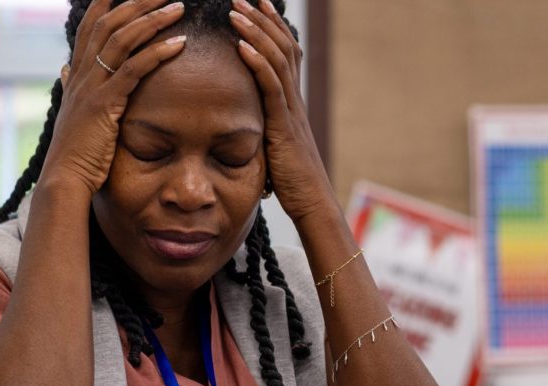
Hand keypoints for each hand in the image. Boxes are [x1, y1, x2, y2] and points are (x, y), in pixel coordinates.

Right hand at [40, 0, 187, 195]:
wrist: (64, 179)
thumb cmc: (75, 152)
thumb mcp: (73, 114)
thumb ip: (72, 88)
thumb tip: (65, 69)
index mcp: (77, 74)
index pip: (91, 27)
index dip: (107, 4)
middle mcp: (82, 74)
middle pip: (109, 23)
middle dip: (137, 2)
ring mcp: (92, 87)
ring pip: (122, 40)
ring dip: (152, 20)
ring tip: (180, 7)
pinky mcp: (105, 104)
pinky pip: (133, 70)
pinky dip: (157, 54)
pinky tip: (179, 44)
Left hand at [230, 0, 337, 222]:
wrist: (312, 203)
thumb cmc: (292, 183)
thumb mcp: (273, 148)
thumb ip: (264, 129)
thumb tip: (246, 126)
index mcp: (291, 104)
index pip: (285, 55)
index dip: (271, 28)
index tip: (257, 6)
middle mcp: (294, 101)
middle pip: (282, 48)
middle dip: (262, 19)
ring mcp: (291, 111)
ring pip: (276, 61)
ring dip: (255, 32)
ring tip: (235, 10)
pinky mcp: (283, 126)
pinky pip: (270, 87)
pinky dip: (256, 62)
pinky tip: (240, 45)